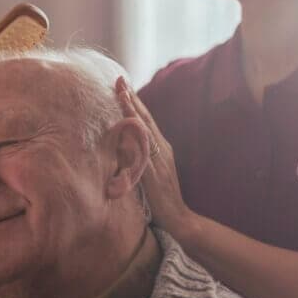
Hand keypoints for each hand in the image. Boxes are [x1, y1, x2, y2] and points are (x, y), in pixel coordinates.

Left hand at [115, 77, 191, 233]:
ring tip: (122, 91)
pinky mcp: (156, 169)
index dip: (133, 104)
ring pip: (145, 128)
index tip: (122, 86)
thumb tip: (120, 151)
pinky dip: (138, 132)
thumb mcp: (147, 175)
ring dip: (133, 108)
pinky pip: (146, 147)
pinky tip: (130, 120)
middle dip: (132, 98)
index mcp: (159, 149)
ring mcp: (160, 158)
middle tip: (119, 79)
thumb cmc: (161, 200)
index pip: (144, 122)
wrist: (178, 218)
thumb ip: (138, 161)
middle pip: (145, 118)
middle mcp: (162, 149)